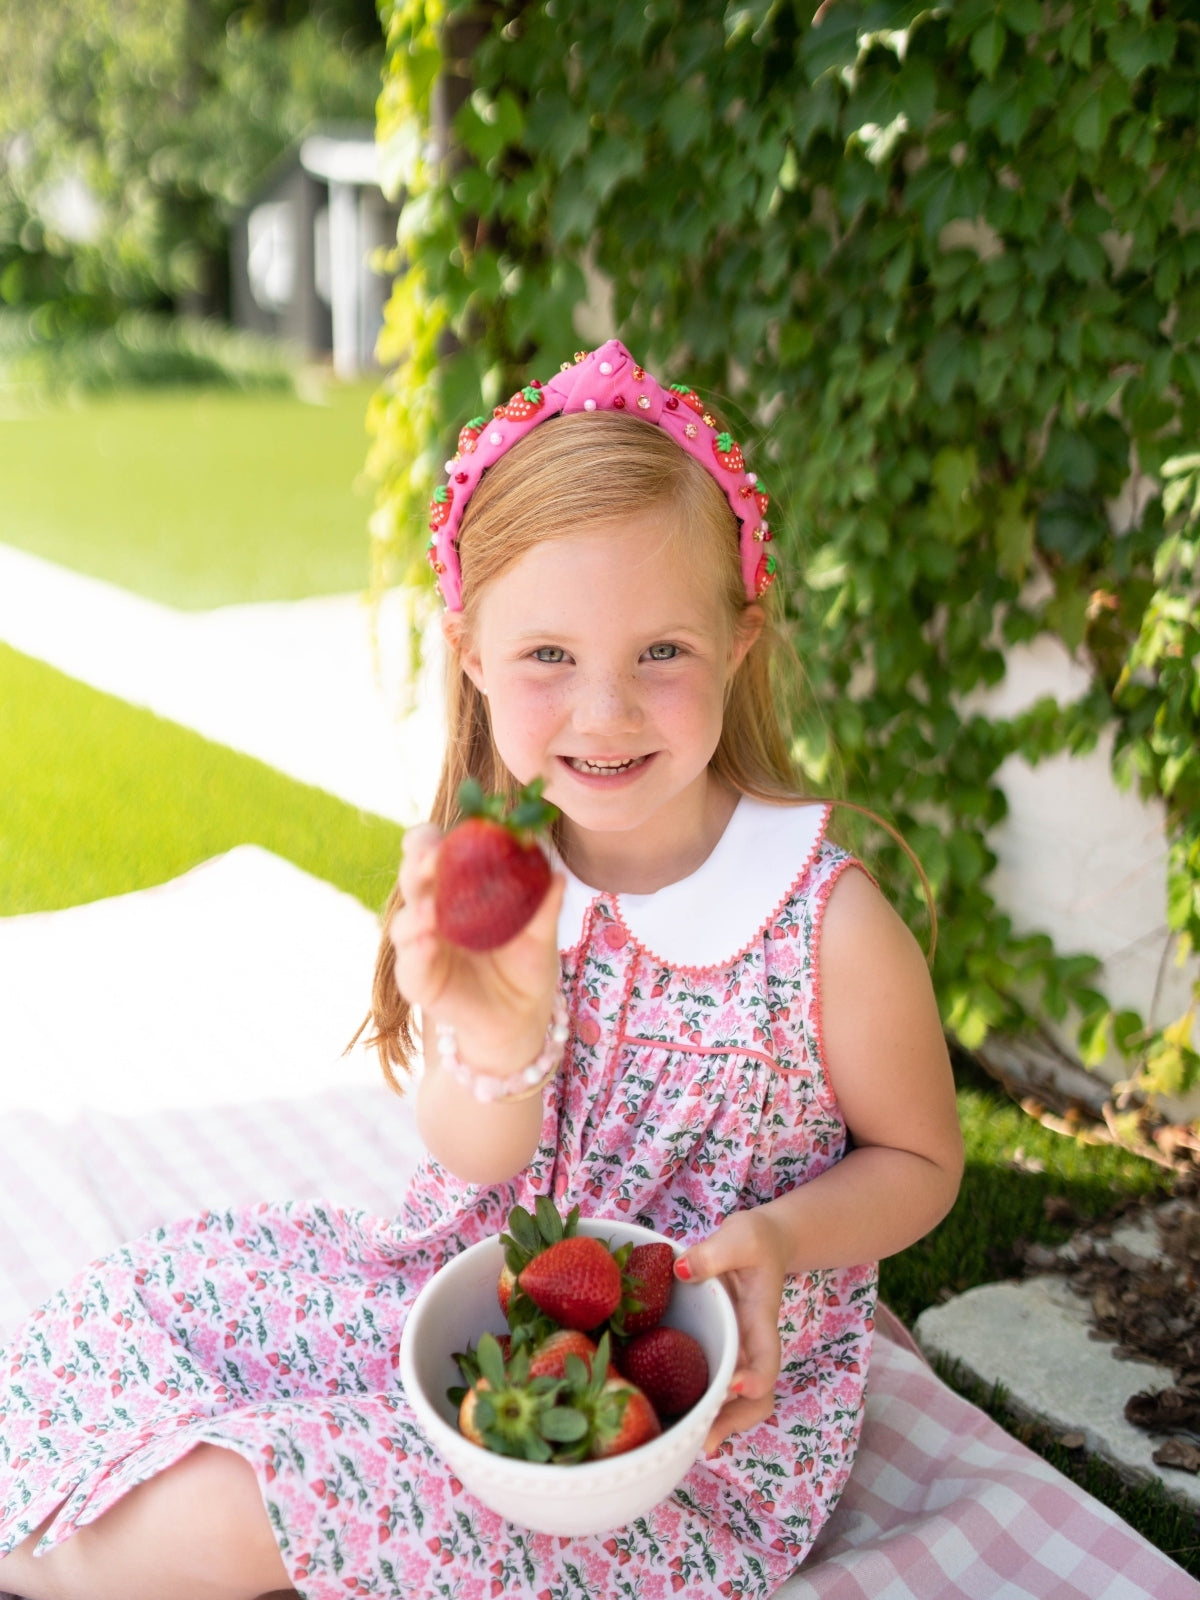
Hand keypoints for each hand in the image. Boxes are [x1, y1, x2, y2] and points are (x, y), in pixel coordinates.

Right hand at [388, 823, 564, 1073]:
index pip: (432, 853)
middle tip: (432, 859)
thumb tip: (558, 873)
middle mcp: (431, 911)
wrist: (522, 1017)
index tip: (446, 833)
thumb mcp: (541, 935)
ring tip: (431, 912)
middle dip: (417, 863)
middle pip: (411, 878)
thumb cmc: (527, 966)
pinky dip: (416, 953)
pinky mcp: (417, 980)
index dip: (431, 839)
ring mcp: (420, 946)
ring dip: (414, 913)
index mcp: (456, 889)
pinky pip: (408, 964)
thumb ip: (545, 905)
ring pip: (401, 921)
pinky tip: (428, 945)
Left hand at [673, 1207, 786, 1455]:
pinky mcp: (720, 1350)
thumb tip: (682, 1269)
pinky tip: (679, 1417)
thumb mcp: (740, 1235)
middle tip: (706, 1440)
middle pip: (757, 1397)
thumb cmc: (755, 1240)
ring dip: (720, 1422)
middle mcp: (751, 1344)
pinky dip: (704, 1404)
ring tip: (692, 1443)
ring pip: (739, 1402)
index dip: (756, 1377)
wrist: (764, 1243)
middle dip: (735, 1421)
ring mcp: (737, 1351)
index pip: (767, 1356)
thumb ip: (713, 1252)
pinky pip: (716, 1385)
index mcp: (760, 1319)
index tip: (738, 1387)